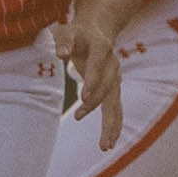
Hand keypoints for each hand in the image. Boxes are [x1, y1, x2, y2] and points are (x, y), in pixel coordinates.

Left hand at [59, 16, 124, 149]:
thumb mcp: (67, 30)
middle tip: (79, 116)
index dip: (92, 80)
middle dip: (96, 103)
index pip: (97, 65)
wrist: (98, 31)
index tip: (83, 97)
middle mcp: (112, 65)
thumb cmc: (77, 32)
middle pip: (107, 87)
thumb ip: (63, 41)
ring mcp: (115, 78)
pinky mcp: (113, 88)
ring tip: (105, 145)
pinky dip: (113, 125)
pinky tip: (110, 142)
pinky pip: (115, 108)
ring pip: (115, 103)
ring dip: (111, 124)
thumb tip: (61, 54)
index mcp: (101, 48)